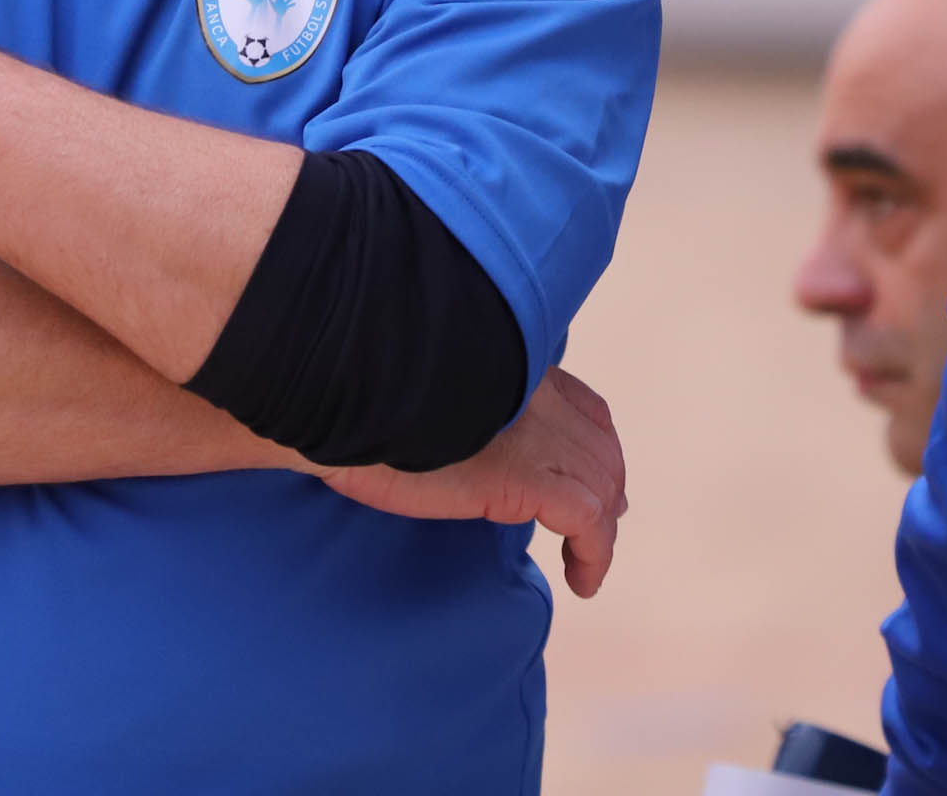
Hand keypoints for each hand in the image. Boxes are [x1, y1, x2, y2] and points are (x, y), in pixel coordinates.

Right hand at [315, 367, 627, 596]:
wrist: (339, 393)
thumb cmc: (360, 391)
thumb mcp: (422, 387)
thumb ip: (458, 401)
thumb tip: (451, 427)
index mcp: (515, 365)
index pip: (583, 406)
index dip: (596, 445)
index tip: (590, 477)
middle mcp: (536, 392)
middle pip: (600, 447)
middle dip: (608, 489)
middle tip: (598, 528)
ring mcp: (534, 433)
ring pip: (600, 484)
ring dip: (601, 529)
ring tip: (585, 565)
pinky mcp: (523, 475)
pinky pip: (585, 519)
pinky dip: (595, 554)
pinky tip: (581, 580)